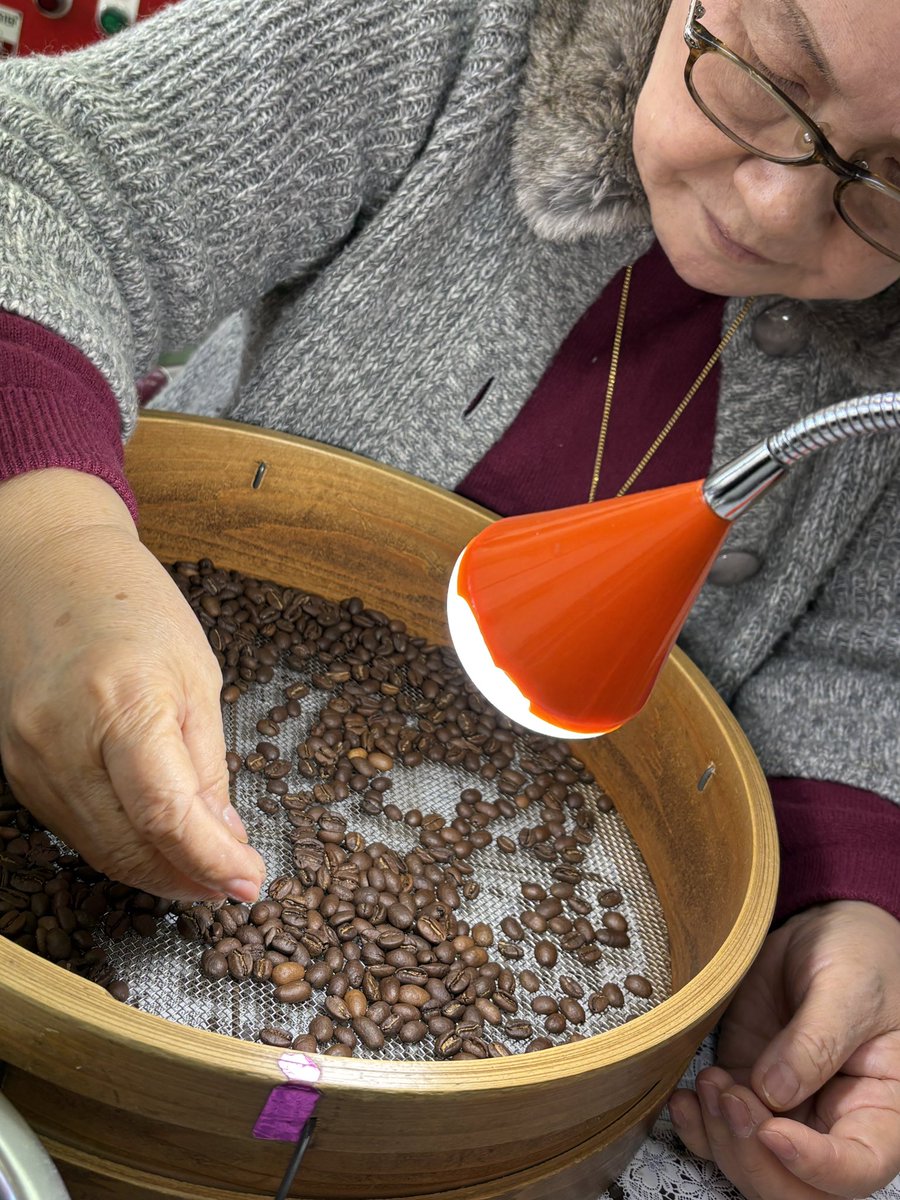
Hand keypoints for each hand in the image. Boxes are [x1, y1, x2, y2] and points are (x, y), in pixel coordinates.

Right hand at [0, 469, 264, 900]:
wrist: (49, 571)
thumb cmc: (134, 610)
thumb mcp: (197, 678)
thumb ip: (208, 765)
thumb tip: (224, 839)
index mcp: (121, 701)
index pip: (166, 814)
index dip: (212, 861)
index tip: (250, 882)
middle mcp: (62, 737)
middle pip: (129, 845)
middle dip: (189, 877)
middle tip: (235, 883)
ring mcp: (30, 758)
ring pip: (100, 848)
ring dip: (157, 871)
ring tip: (206, 871)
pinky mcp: (18, 770)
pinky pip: (77, 828)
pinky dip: (122, 844)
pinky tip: (158, 842)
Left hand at [669, 900, 899, 1199]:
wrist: (824, 929)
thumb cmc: (858, 953)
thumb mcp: (849, 987)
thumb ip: (817, 1040)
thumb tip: (776, 1094)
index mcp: (882, 1109)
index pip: (857, 1169)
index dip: (813, 1165)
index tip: (772, 1130)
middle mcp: (835, 1122)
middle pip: (797, 1186)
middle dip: (754, 1157)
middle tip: (729, 1097)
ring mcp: (786, 1110)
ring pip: (752, 1165)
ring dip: (721, 1137)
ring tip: (709, 1082)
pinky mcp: (747, 1089)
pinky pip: (720, 1134)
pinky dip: (697, 1129)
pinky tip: (684, 1100)